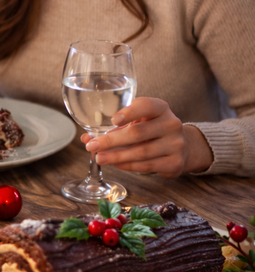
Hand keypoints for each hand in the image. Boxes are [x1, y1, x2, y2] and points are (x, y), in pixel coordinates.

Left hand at [81, 97, 212, 176]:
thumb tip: (87, 138)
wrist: (184, 147)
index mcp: (161, 108)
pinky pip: (147, 166)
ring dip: (117, 156)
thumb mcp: (140, 121)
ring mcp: (175, 144)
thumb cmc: (153, 130)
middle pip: (138, 133)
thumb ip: (116, 127)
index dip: (129, 112)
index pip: (146, 105)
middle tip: (93, 146)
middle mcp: (171, 124)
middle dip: (112, 141)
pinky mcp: (175, 163)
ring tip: (100, 158)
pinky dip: (128, 165)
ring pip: (141, 152)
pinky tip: (116, 164)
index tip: (113, 120)